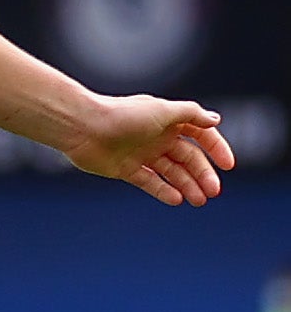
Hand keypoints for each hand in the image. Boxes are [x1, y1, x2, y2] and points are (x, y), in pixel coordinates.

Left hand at [62, 94, 233, 204]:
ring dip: (187, 186)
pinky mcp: (126, 169)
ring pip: (172, 173)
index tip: (228, 165)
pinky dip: (164, 191)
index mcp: (169, 121)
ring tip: (199, 200)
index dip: (216, 149)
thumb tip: (216, 120)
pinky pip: (150, 182)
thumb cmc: (123, 115)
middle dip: (203, 175)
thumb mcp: (162, 111)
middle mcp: (158, 138)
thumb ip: (191, 114)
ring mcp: (142, 154)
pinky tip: (177, 199)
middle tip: (213, 191)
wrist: (83, 127)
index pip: (201, 136)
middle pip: (188, 159)